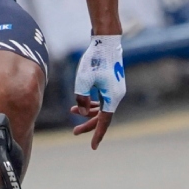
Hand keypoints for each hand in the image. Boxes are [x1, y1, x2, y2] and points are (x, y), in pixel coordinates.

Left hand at [71, 33, 122, 148]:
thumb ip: (81, 100)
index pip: (104, 122)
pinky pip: (103, 99)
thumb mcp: (82, 82)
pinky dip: (92, 103)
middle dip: (88, 124)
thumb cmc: (94, 60)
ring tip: (71, 112)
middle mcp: (116, 95)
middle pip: (102, 116)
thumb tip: (80, 112)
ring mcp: (115, 89)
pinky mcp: (112, 82)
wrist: (106, 41)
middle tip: (74, 132)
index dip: (97, 134)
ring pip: (102, 107)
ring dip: (88, 112)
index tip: (93, 147)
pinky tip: (81, 102)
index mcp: (112, 98)